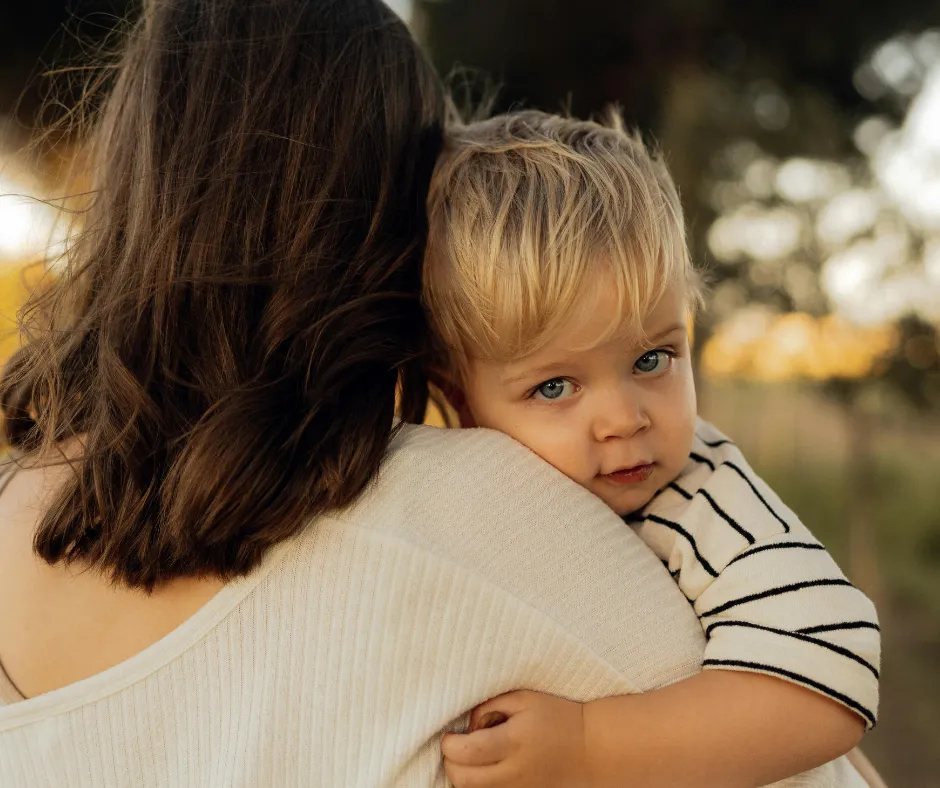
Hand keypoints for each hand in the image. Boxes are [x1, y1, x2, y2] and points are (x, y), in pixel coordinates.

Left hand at [441, 690, 589, 787]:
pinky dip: (480, 785)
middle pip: (463, 779)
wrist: (590, 748)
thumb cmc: (556, 716)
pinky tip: (486, 769)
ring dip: (463, 776)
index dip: (449, 744)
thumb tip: (468, 726)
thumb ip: (490, 706)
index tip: (452, 734)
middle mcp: (514, 771)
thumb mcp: (523, 698)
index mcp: (513, 741)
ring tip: (473, 757)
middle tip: (457, 746)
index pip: (465, 752)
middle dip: (451, 762)